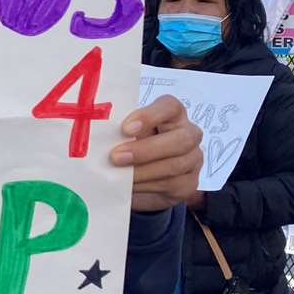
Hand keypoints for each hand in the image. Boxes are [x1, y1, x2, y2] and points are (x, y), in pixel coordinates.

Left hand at [111, 95, 203, 212]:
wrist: (144, 179)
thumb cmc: (134, 146)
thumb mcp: (127, 135)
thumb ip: (121, 132)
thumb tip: (100, 137)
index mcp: (173, 115)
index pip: (170, 107)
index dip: (149, 116)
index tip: (125, 128)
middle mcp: (189, 134)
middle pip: (180, 139)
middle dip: (146, 150)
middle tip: (116, 157)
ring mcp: (193, 159)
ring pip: (175, 165)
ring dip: (143, 171)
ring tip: (119, 174)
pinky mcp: (189, 183)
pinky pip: (172, 184)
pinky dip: (147, 185)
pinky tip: (131, 186)